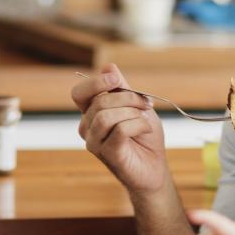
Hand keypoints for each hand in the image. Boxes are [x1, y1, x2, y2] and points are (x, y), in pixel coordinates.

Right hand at [72, 64, 168, 195]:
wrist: (154, 167)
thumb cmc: (144, 137)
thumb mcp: (136, 106)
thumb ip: (122, 88)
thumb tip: (108, 67)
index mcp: (91, 113)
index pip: (80, 93)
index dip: (96, 82)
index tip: (116, 79)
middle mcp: (88, 128)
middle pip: (99, 102)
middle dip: (128, 98)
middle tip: (146, 104)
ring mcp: (94, 143)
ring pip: (105, 116)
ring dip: (132, 113)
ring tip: (144, 119)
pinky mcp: (107, 154)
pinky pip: (119, 130)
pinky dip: (138, 125)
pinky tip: (146, 129)